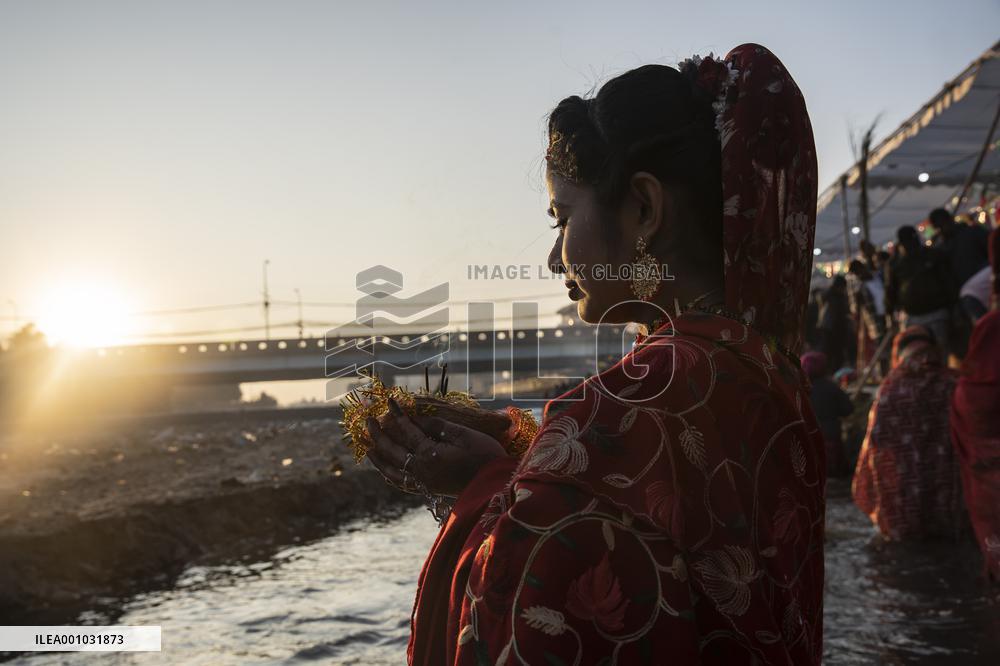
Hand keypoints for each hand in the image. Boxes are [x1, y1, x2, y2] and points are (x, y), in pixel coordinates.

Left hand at [365, 398, 507, 496]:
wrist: (495, 486)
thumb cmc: (485, 456)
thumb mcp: (464, 435)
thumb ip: (437, 426)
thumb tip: (416, 418)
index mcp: (430, 454)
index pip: (407, 430)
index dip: (397, 414)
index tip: (389, 400)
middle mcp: (421, 470)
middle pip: (392, 450)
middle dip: (378, 433)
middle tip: (368, 420)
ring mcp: (423, 482)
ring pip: (391, 470)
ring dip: (378, 457)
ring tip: (368, 446)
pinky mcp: (428, 489)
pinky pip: (401, 483)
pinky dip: (390, 475)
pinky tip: (385, 469)